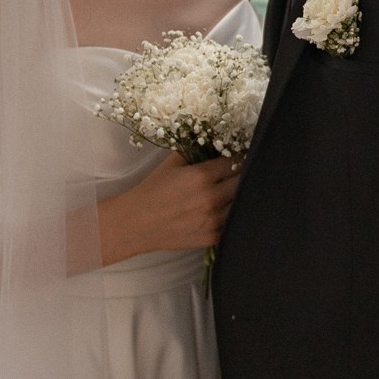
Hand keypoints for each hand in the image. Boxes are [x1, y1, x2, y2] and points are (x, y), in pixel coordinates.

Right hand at [97, 151, 241, 263]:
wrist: (136, 223)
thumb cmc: (152, 191)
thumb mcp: (171, 163)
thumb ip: (194, 150)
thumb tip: (214, 141)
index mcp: (201, 176)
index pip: (235, 162)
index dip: (240, 157)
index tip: (241, 156)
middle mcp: (210, 197)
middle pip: (242, 182)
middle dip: (242, 176)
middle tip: (238, 173)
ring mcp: (213, 220)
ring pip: (240, 203)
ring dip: (238, 197)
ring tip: (230, 192)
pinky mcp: (211, 237)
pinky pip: (232, 224)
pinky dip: (231, 216)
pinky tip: (224, 210)